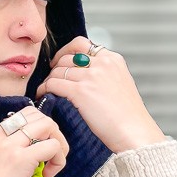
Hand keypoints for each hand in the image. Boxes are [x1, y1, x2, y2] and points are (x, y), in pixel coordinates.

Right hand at [0, 106, 69, 176]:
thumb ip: (12, 149)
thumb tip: (38, 142)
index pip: (24, 115)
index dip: (40, 132)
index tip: (38, 153)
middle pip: (38, 116)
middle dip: (53, 133)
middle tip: (50, 157)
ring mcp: (9, 147)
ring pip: (48, 125)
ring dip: (59, 144)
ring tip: (50, 167)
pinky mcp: (21, 160)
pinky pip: (53, 146)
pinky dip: (58, 161)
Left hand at [35, 36, 166, 153]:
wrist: (134, 131)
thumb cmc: (127, 115)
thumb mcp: (120, 83)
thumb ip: (104, 73)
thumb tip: (82, 73)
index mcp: (113, 59)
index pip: (81, 44)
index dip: (66, 52)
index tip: (60, 62)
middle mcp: (102, 63)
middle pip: (67, 57)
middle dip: (55, 67)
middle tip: (51, 79)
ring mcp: (91, 76)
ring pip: (58, 70)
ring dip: (49, 80)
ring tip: (46, 89)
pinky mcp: (81, 91)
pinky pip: (53, 84)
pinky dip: (44, 88)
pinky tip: (43, 94)